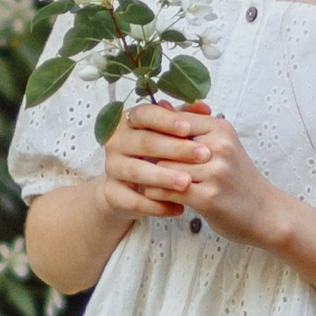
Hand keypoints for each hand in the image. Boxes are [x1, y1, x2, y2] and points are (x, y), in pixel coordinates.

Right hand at [96, 99, 211, 220]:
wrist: (132, 188)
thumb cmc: (157, 153)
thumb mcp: (170, 134)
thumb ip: (186, 119)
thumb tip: (203, 107)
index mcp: (128, 120)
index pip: (145, 114)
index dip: (166, 120)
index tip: (188, 128)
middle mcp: (116, 141)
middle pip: (144, 142)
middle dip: (175, 149)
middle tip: (204, 155)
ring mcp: (112, 167)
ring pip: (137, 171)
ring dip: (164, 177)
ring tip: (188, 182)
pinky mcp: (112, 193)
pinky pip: (133, 200)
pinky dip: (156, 205)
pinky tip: (178, 207)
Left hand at [116, 103, 294, 251]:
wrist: (266, 213)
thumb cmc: (237, 179)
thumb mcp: (221, 145)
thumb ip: (192, 128)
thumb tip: (158, 105)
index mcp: (219, 128)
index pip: (173, 120)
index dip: (152, 130)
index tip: (138, 138)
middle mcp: (218, 146)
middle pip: (165, 143)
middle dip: (147, 154)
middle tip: (134, 160)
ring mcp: (214, 172)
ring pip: (162, 168)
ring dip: (149, 177)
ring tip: (145, 180)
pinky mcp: (208, 197)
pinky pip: (166, 190)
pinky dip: (156, 194)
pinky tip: (156, 195)